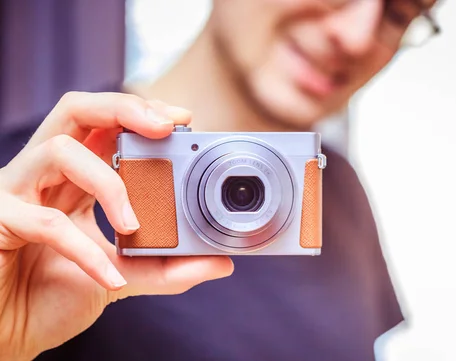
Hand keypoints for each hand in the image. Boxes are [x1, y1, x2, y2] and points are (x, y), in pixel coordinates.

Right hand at [0, 92, 233, 360]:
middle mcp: (42, 174)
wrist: (10, 335)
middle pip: (75, 110)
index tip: (181, 118)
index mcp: (72, 177)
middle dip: (123, 108)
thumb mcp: (124, 275)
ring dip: (109, 183)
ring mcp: (13, 192)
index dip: (140, 112)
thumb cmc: (55, 295)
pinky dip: (86, 251)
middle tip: (166, 126)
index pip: (104, 124)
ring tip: (135, 225)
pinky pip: (45, 222)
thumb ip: (167, 266)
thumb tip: (222, 263)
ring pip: (58, 151)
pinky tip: (112, 278)